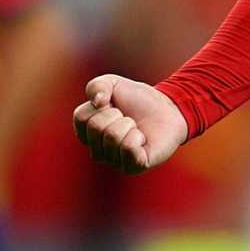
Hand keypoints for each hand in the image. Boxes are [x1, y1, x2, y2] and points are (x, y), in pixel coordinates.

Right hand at [72, 74, 187, 173]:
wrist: (168, 108)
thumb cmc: (137, 99)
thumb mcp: (113, 84)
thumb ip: (96, 86)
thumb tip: (97, 101)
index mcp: (88, 134)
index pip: (81, 117)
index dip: (102, 105)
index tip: (113, 106)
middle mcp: (97, 151)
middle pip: (96, 127)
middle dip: (116, 114)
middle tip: (127, 117)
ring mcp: (114, 161)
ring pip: (113, 137)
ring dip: (129, 124)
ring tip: (136, 127)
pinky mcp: (133, 166)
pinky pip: (128, 148)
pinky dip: (138, 136)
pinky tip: (142, 138)